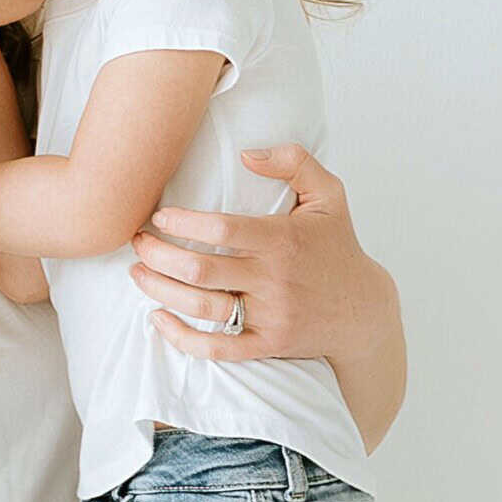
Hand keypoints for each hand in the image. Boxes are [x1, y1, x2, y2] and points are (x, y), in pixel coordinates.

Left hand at [132, 144, 393, 361]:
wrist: (363, 312)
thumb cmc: (338, 247)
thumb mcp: (330, 195)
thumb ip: (294, 162)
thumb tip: (247, 153)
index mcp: (282, 239)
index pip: (222, 229)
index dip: (182, 222)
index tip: (159, 216)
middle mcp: (273, 279)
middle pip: (200, 269)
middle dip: (157, 255)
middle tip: (137, 242)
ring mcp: (269, 316)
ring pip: (201, 307)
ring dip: (159, 290)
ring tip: (137, 273)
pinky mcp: (266, 345)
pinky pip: (216, 348)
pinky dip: (181, 337)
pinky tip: (157, 318)